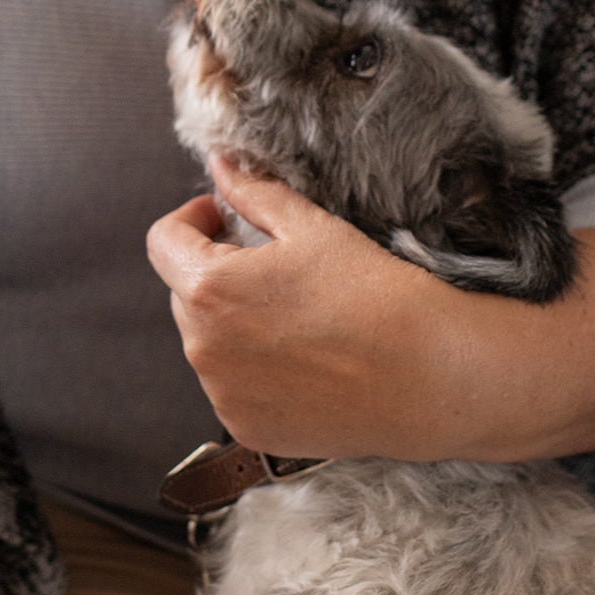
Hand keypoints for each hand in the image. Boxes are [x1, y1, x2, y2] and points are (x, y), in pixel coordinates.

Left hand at [147, 156, 459, 460]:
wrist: (431, 377)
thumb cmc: (372, 293)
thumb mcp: (309, 228)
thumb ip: (252, 193)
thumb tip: (219, 165)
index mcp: (209, 288)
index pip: (163, 241)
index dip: (191, 219)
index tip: (223, 217)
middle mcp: (202, 347)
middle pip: (184, 291)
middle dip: (214, 269)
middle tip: (271, 265)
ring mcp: (223, 395)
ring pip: (206, 339)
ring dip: (230, 319)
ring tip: (293, 314)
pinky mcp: (247, 429)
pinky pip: (229, 384)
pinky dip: (250, 367)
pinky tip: (301, 356)